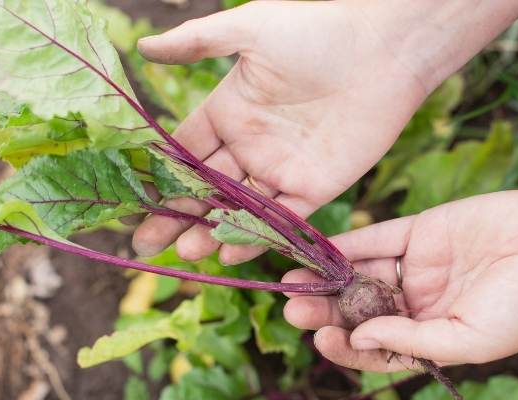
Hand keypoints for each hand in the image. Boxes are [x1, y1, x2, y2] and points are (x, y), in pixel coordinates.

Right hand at [132, 0, 431, 263]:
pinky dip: (258, 237)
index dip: (161, 177)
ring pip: (239, 209)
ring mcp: (282, 169)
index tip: (134, 202)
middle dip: (177, 216)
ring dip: (211, 231)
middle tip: (148, 245)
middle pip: (206, 188)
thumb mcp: (251, 29)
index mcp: (230, 110)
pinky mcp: (315, 188)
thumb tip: (144, 44)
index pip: (187, 152)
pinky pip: (281, 220)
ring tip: (187, 253)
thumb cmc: (318, 32)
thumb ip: (198, 42)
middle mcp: (251, 144)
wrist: (383, 50)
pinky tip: (230, 253)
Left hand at [282, 189, 517, 369]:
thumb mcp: (469, 340)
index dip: (346, 348)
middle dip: (326, 312)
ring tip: (292, 282)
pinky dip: (347, 244)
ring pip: (360, 276)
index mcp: (430, 341)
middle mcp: (417, 306)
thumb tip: (356, 336)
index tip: (323, 339)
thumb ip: (411, 341)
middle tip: (294, 309)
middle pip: (359, 312)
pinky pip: (375, 239)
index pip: (375, 350)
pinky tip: (317, 249)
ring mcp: (416, 269)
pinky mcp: (419, 232)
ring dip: (326, 279)